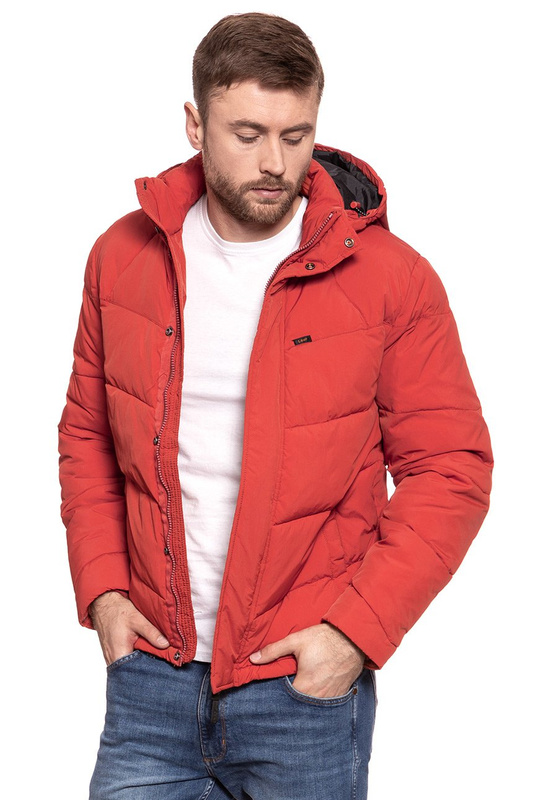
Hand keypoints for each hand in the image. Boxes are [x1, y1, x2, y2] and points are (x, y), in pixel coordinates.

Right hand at [89, 591, 168, 665]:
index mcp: (119, 655)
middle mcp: (113, 660)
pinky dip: (134, 656)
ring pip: (129, 665)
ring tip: (153, 656)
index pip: (136, 672)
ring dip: (140, 661)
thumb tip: (166, 645)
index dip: (149, 670)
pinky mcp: (112, 653)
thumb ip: (152, 633)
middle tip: (160, 661)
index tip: (161, 666)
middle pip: (133, 670)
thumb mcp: (137, 620)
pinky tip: (143, 650)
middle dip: (146, 667)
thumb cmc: (118, 611)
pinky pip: (125, 660)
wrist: (104, 604)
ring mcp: (111, 657)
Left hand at [249, 622, 365, 697]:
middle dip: (291, 704)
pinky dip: (319, 701)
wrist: (353, 638)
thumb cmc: (324, 639)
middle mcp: (318, 697)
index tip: (272, 696)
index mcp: (304, 686)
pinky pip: (327, 704)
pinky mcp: (341, 694)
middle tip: (285, 697)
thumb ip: (273, 651)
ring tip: (300, 694)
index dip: (277, 699)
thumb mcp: (296, 640)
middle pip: (299, 707)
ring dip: (306, 703)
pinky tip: (315, 692)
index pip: (285, 701)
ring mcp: (331, 697)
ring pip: (313, 707)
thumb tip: (253, 659)